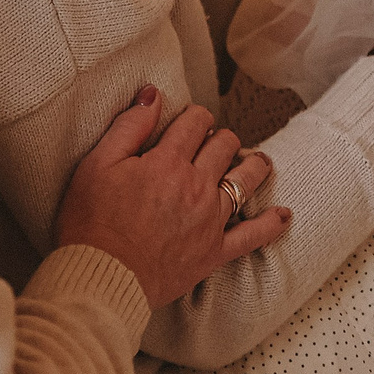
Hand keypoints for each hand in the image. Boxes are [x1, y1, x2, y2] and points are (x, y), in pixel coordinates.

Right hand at [55, 89, 288, 307]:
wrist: (101, 279)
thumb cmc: (90, 224)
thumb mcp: (96, 165)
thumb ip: (128, 126)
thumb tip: (152, 94)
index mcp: (167, 161)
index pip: (195, 122)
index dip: (195, 116)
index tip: (190, 121)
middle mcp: (196, 185)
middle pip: (224, 146)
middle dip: (221, 137)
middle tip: (214, 142)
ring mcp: (209, 219)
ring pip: (245, 180)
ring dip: (254, 165)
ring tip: (258, 160)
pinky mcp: (213, 252)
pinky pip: (252, 236)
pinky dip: (270, 224)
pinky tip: (284, 215)